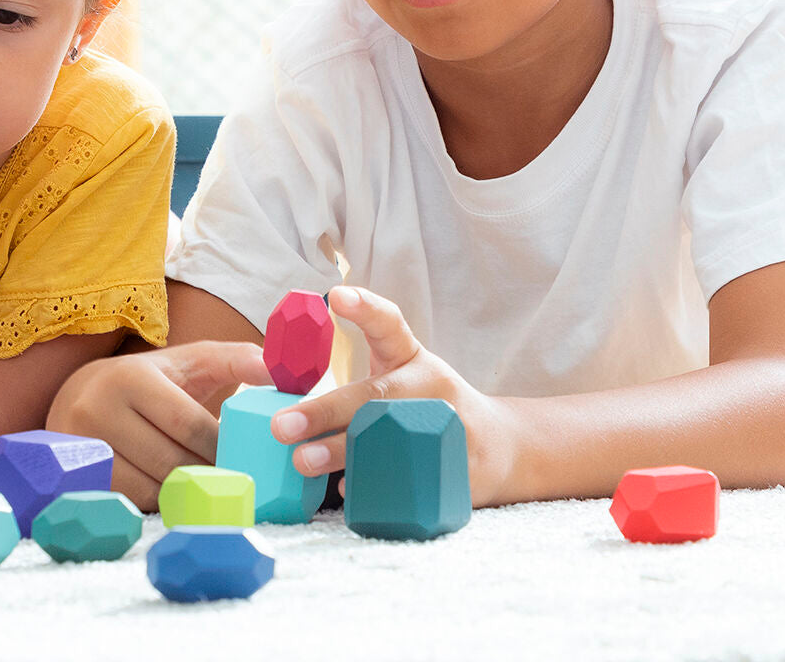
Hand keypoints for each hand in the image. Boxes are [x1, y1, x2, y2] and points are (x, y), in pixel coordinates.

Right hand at [46, 341, 269, 510]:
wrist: (77, 396)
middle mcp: (98, 408)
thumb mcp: (189, 360)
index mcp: (131, 377)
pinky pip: (133, 502)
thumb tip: (280, 371)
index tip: (245, 456)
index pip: (187, 423)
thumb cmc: (150, 379)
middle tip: (236, 480)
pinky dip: (163, 501)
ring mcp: (84, 447)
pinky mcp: (81, 478)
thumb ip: (235, 359)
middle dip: (208, 473)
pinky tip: (179, 492)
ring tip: (210, 486)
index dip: (220, 446)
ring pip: (151, 486)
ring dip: (188, 492)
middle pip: (170, 459)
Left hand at [270, 286, 518, 506]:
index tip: (335, 295)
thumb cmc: (429, 408)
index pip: (391, 325)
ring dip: (343, 451)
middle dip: (327, 411)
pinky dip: (377, 486)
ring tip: (302, 460)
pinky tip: (347, 489)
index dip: (366, 309)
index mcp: (412, 359)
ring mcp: (450, 429)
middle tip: (281, 425)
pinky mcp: (460, 471)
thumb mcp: (403, 378)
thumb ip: (357, 386)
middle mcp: (432, 388)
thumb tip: (283, 406)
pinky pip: (412, 480)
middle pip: (378, 397)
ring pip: (391, 441)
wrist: (503, 446)